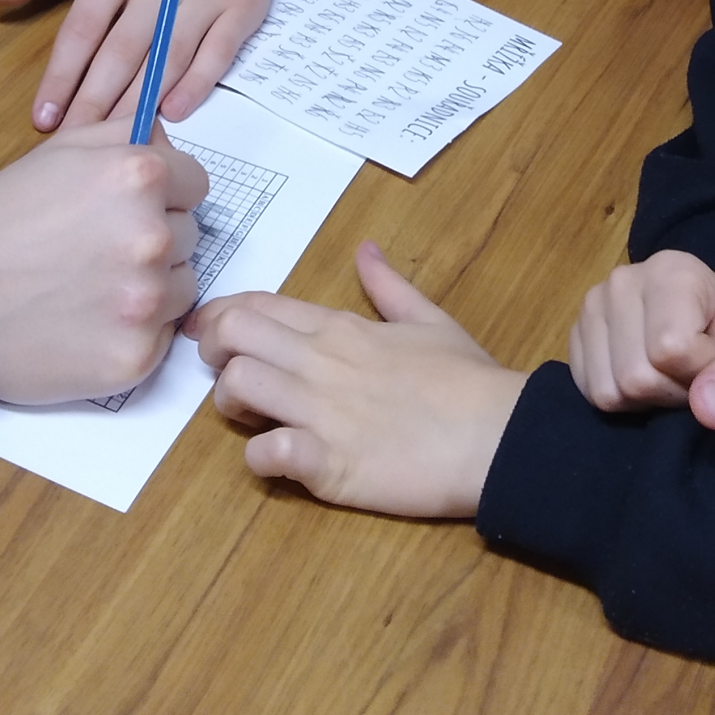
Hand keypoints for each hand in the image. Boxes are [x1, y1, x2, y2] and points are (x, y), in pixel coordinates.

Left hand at [0, 0, 279, 132]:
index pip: (83, 28)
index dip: (61, 76)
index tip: (43, 117)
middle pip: (122, 51)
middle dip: (95, 102)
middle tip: (75, 142)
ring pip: (167, 58)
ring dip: (140, 102)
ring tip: (116, 141)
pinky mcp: (241, 7)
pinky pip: (216, 55)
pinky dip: (195, 86)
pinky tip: (173, 112)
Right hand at [0, 117, 208, 403]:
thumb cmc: (5, 218)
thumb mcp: (62, 150)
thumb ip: (127, 132)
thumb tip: (169, 136)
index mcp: (140, 176)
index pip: (196, 183)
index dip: (165, 193)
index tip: (130, 207)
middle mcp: (152, 236)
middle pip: (189, 234)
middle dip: (155, 238)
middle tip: (99, 249)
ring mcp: (146, 302)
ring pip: (183, 286)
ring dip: (151, 286)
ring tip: (93, 286)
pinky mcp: (135, 358)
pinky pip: (161, 338)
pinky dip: (134, 333)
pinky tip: (90, 322)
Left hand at [190, 241, 527, 516]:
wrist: (500, 437)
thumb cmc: (469, 380)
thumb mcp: (430, 320)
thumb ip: (389, 287)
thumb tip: (365, 249)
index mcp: (341, 328)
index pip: (258, 304)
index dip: (224, 315)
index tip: (215, 333)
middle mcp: (322, 362)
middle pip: (232, 334)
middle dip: (213, 351)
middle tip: (225, 372)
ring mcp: (322, 413)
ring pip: (237, 386)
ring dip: (231, 404)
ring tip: (254, 419)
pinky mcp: (329, 465)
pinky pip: (267, 456)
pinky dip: (261, 460)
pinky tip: (281, 462)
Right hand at [568, 251, 714, 429]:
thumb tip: (707, 408)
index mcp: (673, 270)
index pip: (669, 349)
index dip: (701, 373)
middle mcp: (622, 279)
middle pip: (635, 374)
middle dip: (672, 391)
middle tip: (697, 375)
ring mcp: (593, 306)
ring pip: (608, 390)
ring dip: (647, 401)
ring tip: (673, 376)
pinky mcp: (577, 335)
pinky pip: (588, 392)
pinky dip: (622, 402)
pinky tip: (647, 380)